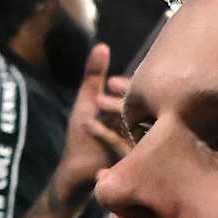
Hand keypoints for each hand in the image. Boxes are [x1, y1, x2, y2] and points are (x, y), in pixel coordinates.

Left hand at [50, 43, 130, 207]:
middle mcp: (143, 132)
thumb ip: (94, 75)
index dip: (129, 87)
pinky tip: (87, 123)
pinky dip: (103, 133)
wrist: (75, 172)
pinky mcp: (127, 165)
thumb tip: (102, 46)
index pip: (142, 97)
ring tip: (95, 105)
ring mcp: (138, 150)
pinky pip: (121, 146)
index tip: (112, 81)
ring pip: (135, 127)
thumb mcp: (87, 102)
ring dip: (114, 113)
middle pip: (143, 110)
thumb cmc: (82, 138)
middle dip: (124, 99)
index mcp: (137, 115)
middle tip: (106, 91)